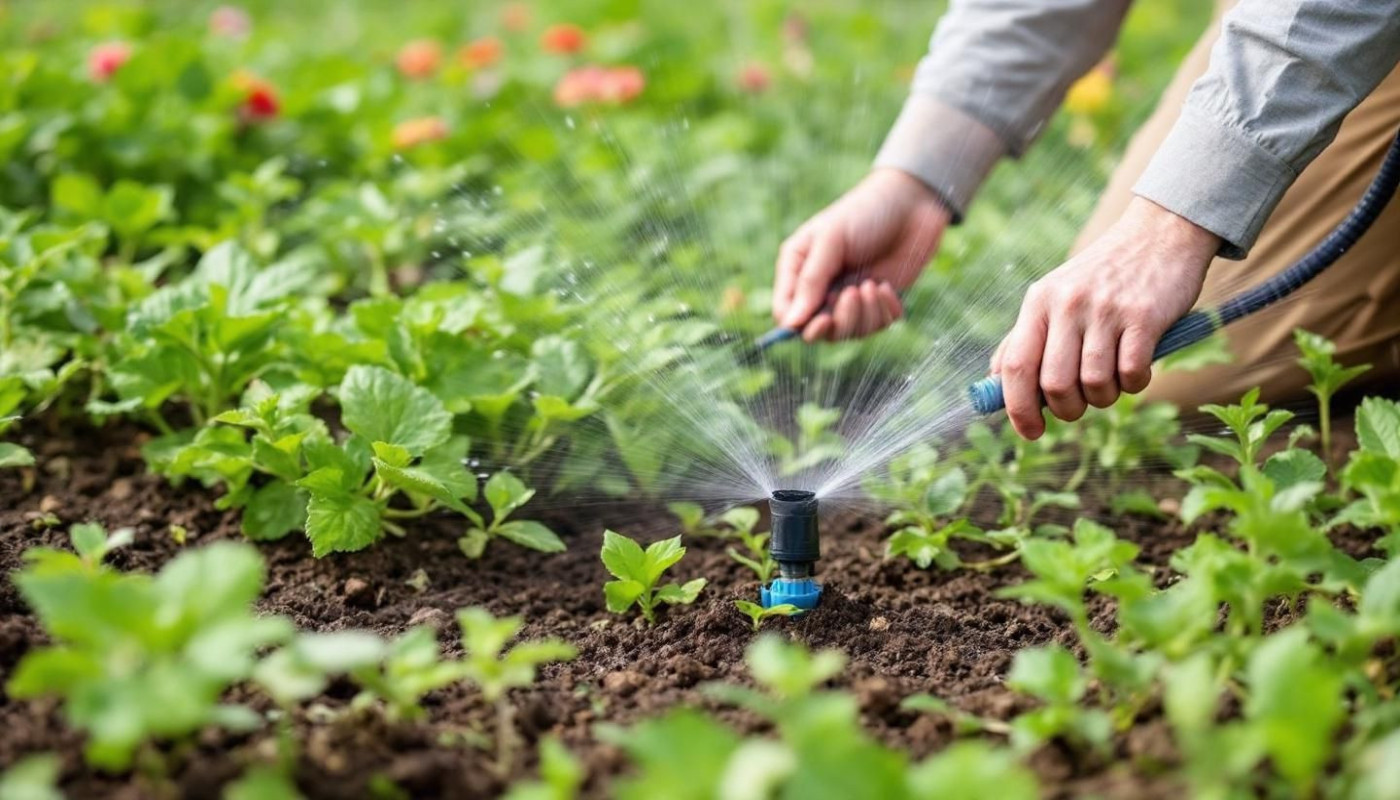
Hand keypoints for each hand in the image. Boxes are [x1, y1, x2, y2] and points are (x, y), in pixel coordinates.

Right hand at [772, 168, 949, 341]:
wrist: (912, 201)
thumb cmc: (864, 212)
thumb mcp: (831, 240)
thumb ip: (811, 281)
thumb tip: (791, 324)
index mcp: (799, 269)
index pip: (787, 313)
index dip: (801, 325)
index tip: (824, 318)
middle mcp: (822, 287)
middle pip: (820, 331)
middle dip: (839, 320)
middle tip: (853, 293)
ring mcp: (851, 295)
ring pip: (851, 332)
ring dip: (865, 314)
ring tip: (873, 285)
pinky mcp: (880, 300)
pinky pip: (880, 325)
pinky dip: (885, 311)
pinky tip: (887, 286)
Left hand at [991, 197, 1219, 438]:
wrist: (1159, 233)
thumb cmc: (1102, 276)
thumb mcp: (1054, 295)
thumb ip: (1026, 337)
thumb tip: (995, 384)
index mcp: (1038, 302)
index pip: (1015, 366)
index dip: (1018, 408)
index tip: (1030, 433)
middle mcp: (1067, 304)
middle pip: (1054, 384)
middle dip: (1067, 410)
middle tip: (1080, 405)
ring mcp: (1106, 310)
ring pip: (1094, 384)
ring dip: (1104, 398)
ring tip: (1111, 383)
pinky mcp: (1144, 316)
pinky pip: (1132, 373)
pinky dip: (1135, 384)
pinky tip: (1136, 369)